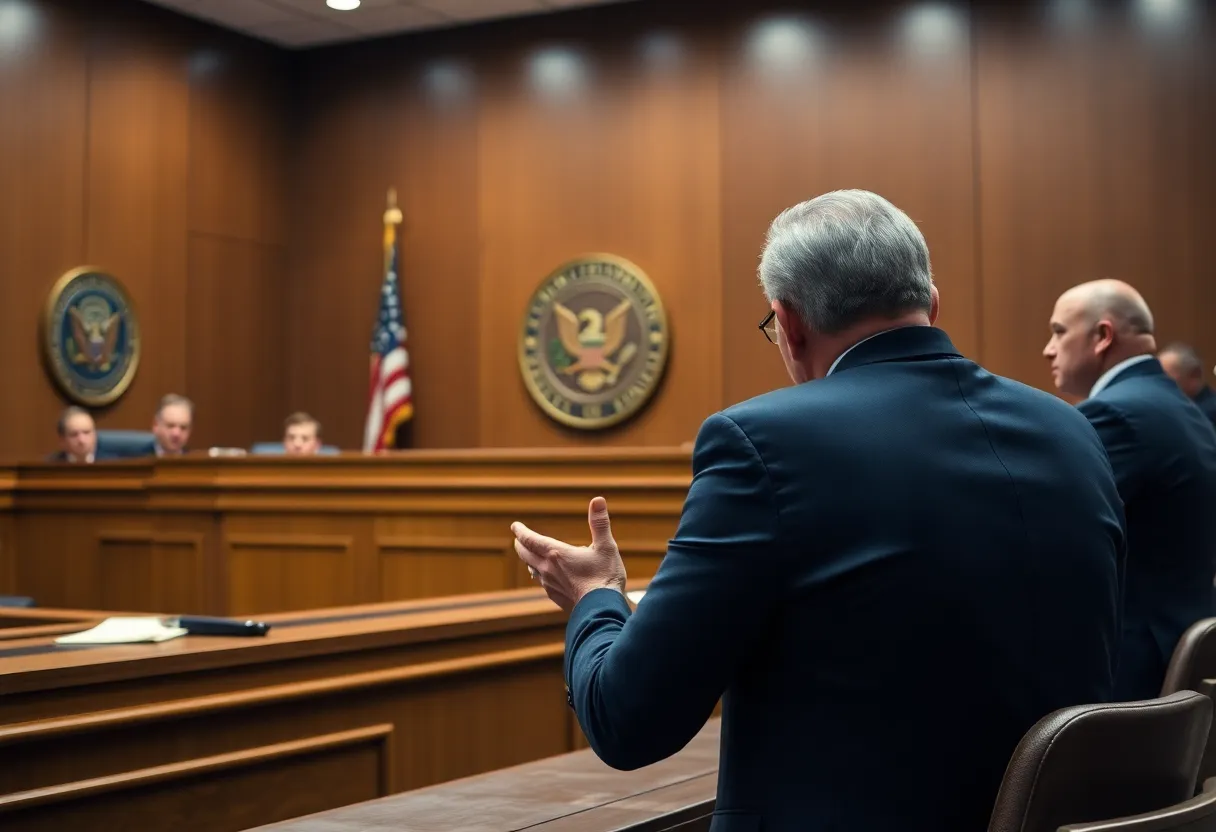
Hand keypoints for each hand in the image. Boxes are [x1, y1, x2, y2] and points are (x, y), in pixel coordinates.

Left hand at [511, 496, 626, 610]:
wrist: (602, 609)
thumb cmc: (605, 576)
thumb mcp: (606, 546)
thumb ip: (599, 523)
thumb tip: (598, 499)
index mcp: (556, 553)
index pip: (530, 539)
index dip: (520, 531)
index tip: (515, 526)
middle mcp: (548, 568)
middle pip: (525, 554)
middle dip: (520, 544)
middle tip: (518, 539)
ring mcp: (550, 584)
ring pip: (531, 569)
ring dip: (528, 560)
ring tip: (529, 555)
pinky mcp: (555, 596)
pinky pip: (541, 582)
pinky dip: (538, 574)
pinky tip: (544, 577)